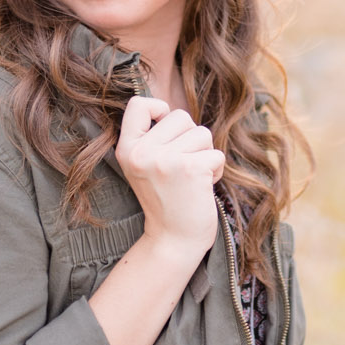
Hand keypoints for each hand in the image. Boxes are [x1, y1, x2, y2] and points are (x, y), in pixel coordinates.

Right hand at [116, 96, 225, 262]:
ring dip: (206, 154)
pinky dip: (216, 170)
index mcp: (127, 149)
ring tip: (193, 178)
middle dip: (191, 139)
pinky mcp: (190, 169)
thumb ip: (154, 138)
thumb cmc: (166, 199)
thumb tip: (171, 109)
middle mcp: (142, 152)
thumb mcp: (145, 166)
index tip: (165, 130)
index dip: (158, 109)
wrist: (173, 240)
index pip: (138, 104)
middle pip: (180, 116)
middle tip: (182, 168)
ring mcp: (165, 160)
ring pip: (203, 133)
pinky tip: (203, 187)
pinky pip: (217, 153)